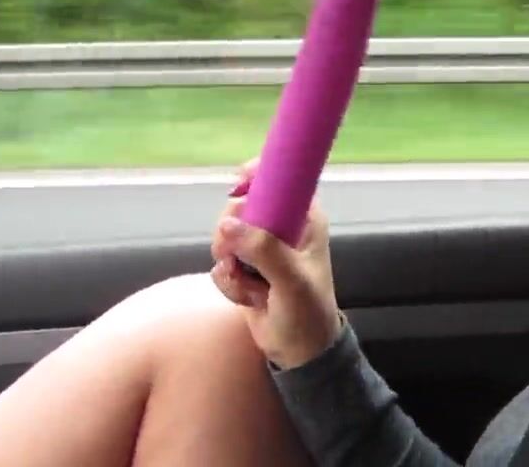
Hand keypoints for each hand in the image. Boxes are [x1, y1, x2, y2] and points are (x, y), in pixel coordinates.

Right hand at [210, 159, 342, 369]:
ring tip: (249, 286)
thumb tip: (227, 226)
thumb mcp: (292, 281)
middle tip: (236, 257)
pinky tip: (248, 298)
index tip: (237, 184)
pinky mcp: (244, 269)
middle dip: (230, 233)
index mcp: (304, 219)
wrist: (299, 352)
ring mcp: (261, 248)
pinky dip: (228, 282)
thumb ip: (264, 251)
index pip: (281, 180)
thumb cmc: (308, 313)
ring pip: (225, 237)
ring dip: (229, 264)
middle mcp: (282, 228)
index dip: (257, 175)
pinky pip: (220, 264)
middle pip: (240, 207)